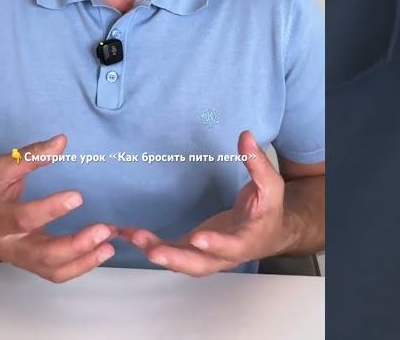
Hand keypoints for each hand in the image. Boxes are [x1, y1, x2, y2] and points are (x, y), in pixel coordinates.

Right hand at [0, 133, 116, 282]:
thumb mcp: (2, 168)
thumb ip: (31, 156)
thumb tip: (62, 141)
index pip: (24, 219)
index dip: (51, 209)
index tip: (78, 196)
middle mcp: (9, 245)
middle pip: (44, 255)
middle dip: (76, 245)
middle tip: (104, 230)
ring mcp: (22, 259)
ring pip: (54, 270)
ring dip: (85, 260)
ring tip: (109, 245)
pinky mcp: (33, 265)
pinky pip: (58, 273)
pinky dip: (82, 266)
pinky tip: (100, 252)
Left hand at [118, 130, 291, 276]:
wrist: (266, 233)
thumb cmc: (268, 211)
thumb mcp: (270, 186)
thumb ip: (258, 163)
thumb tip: (245, 136)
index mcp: (246, 241)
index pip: (232, 246)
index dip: (216, 244)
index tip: (199, 238)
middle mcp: (224, 255)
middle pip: (200, 265)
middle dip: (176, 259)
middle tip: (154, 252)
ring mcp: (205, 255)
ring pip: (180, 261)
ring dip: (156, 251)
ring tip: (134, 237)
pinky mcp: (191, 249)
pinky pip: (169, 250)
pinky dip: (148, 244)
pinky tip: (128, 234)